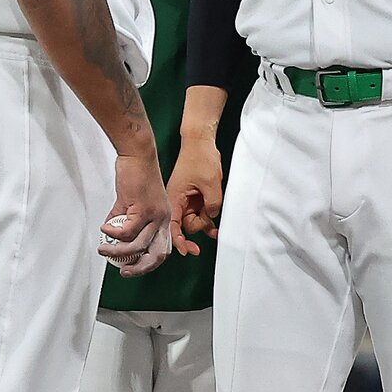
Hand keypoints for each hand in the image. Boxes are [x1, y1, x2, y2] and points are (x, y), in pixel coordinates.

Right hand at [100, 151, 171, 277]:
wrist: (138, 155)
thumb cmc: (137, 175)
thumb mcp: (136, 202)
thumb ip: (126, 219)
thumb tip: (112, 233)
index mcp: (164, 219)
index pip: (163, 249)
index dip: (150, 262)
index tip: (134, 267)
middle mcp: (163, 219)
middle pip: (158, 254)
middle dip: (140, 268)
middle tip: (124, 271)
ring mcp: (154, 214)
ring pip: (138, 245)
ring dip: (118, 251)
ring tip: (104, 249)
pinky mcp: (143, 208)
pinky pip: (127, 230)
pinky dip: (113, 233)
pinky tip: (105, 228)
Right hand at [166, 136, 222, 255]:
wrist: (200, 140)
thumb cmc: (200, 158)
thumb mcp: (210, 184)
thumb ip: (212, 205)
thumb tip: (212, 216)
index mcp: (174, 199)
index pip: (174, 226)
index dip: (179, 241)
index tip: (189, 251)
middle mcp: (178, 200)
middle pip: (187, 224)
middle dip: (200, 226)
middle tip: (213, 228)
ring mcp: (186, 198)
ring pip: (195, 218)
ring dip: (206, 222)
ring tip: (217, 229)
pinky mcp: (193, 194)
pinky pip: (200, 210)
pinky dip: (208, 215)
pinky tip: (215, 224)